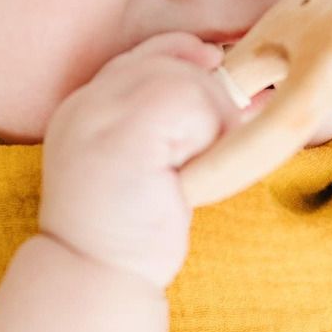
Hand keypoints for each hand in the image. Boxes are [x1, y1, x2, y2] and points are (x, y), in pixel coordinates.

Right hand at [38, 32, 244, 288]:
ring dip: (212, 121)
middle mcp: (85, 104)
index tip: (215, 68)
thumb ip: (178, 127)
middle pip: (167, 61)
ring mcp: (99, 115)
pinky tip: (194, 170)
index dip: (183, 55)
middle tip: (212, 148)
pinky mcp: (123, 133)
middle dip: (208, 97)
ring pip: (185, 79)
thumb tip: (247, 94)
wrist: (95, 276)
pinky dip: (208, 131)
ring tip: (198, 168)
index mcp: (85, 110)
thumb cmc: (130, 234)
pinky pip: (188, 101)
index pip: (140, 56)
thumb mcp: (154, 168)